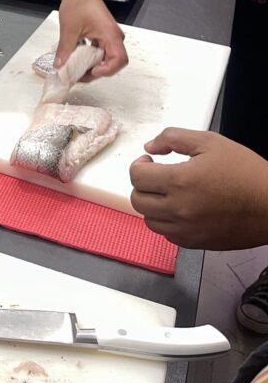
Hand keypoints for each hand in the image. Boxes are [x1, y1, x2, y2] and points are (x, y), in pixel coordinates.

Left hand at [55, 0, 126, 76]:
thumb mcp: (69, 29)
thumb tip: (60, 66)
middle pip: (112, 62)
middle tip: (78, 75)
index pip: (119, 60)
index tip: (92, 72)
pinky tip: (77, 59)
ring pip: (105, 59)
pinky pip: (100, 52)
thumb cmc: (78, 2)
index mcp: (111, 34)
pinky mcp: (102, 36)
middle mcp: (114, 36)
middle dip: (96, 72)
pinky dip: (90, 58)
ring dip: (92, 66)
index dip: (107, 70)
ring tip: (76, 69)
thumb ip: (65, 50)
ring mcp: (109, 37)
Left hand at [130, 128, 267, 248]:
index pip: (136, 176)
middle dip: (143, 184)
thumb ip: (173, 138)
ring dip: (152, 204)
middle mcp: (178, 209)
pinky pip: (167, 235)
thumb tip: (150, 147)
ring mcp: (186, 230)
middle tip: (157, 175)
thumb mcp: (210, 141)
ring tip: (168, 192)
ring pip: (149, 220)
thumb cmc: (246, 172)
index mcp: (179, 181)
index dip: (139, 164)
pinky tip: (180, 209)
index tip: (150, 161)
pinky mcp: (196, 243)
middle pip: (137, 200)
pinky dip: (167, 222)